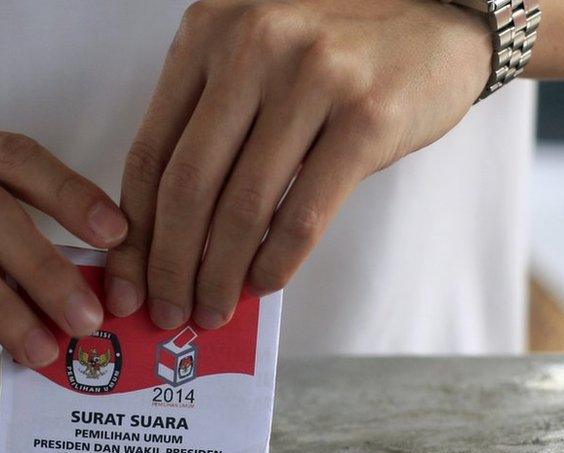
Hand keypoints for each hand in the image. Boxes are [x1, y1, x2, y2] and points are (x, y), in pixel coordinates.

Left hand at [105, 0, 491, 328]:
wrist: (438, 18)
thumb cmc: (332, 55)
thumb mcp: (251, 65)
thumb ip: (207, 128)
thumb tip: (165, 238)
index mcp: (206, 32)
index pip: (149, 152)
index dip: (133, 232)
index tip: (125, 282)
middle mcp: (251, 46)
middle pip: (187, 185)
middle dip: (168, 265)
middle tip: (167, 311)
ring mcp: (312, 77)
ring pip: (241, 206)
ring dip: (219, 275)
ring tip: (212, 310)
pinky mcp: (367, 116)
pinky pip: (302, 214)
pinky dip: (275, 262)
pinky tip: (262, 284)